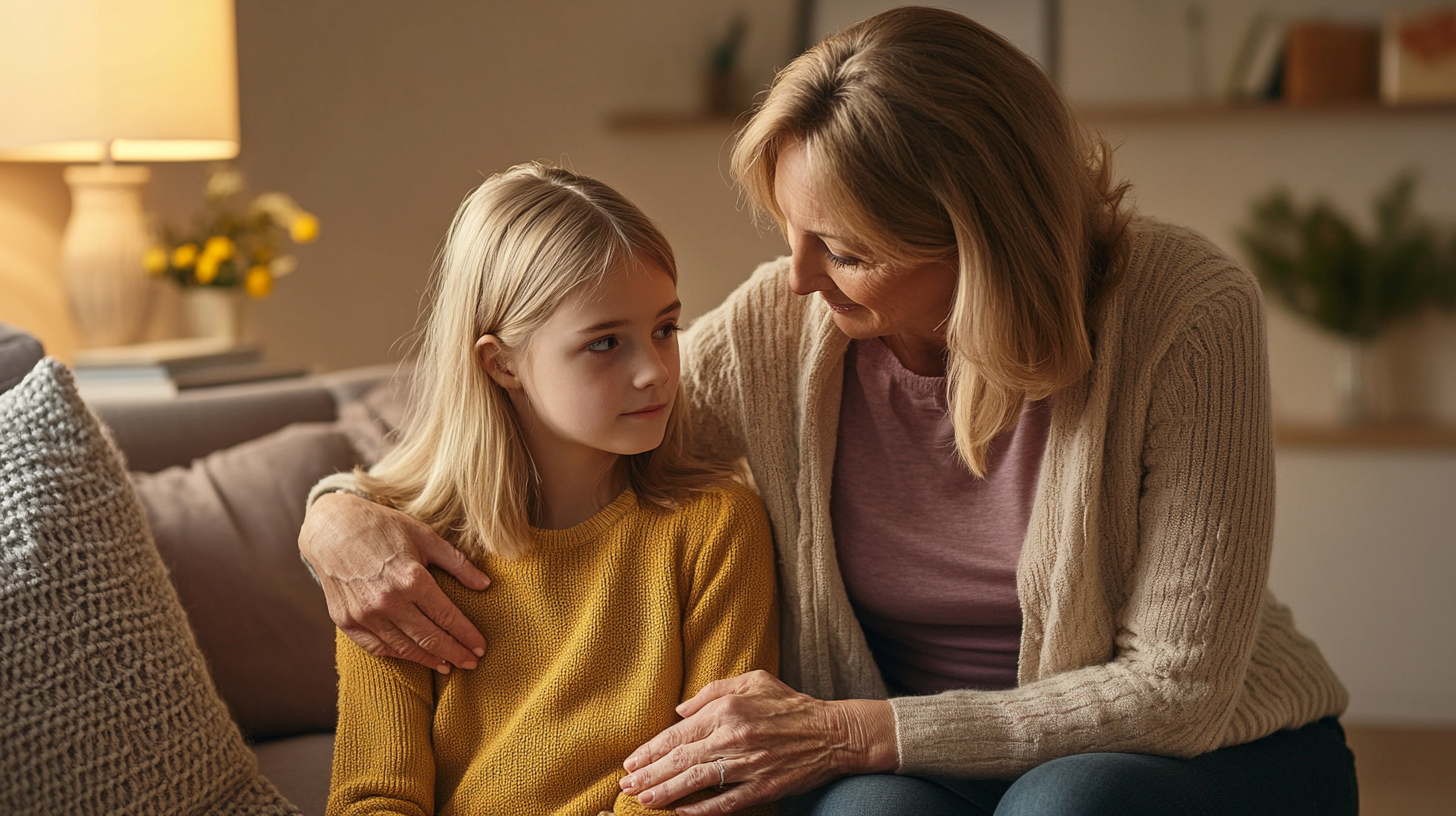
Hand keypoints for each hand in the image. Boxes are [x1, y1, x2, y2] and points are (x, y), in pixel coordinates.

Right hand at [299, 491, 489, 671]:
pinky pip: (376, 647)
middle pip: (429, 638)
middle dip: (454, 653)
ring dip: (429, 659)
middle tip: (472, 663)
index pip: (447, 617)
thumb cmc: (382, 527)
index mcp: (411, 579)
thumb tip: (485, 585)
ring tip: (447, 665)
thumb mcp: (425, 536)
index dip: (466, 635)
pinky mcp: (346, 621)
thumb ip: (457, 563)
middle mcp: (388, 601)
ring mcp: (365, 614)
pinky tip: (413, 656)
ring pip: (404, 648)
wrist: (332, 528)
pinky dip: (397, 655)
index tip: (480, 647)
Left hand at [617, 670, 896, 814]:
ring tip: (643, 799)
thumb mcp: (752, 680)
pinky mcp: (764, 787)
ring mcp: (749, 764)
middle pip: (681, 760)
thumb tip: (680, 711)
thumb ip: (712, 691)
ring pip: (697, 782)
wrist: (833, 732)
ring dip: (666, 793)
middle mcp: (734, 736)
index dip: (651, 749)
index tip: (632, 761)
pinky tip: (682, 814)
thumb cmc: (789, 704)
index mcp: (728, 708)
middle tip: (627, 784)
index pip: (678, 733)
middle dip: (649, 774)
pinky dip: (701, 810)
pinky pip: (726, 802)